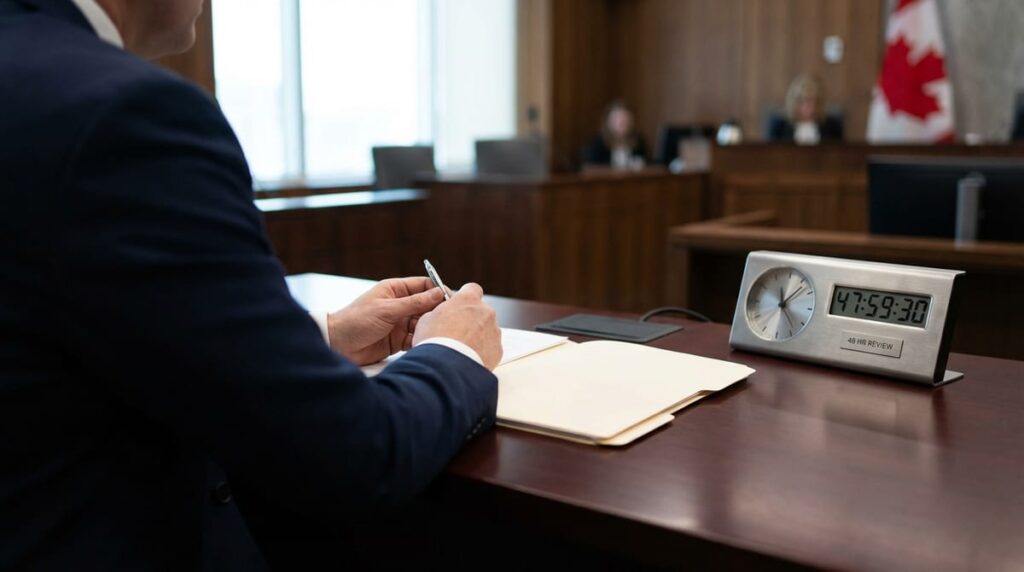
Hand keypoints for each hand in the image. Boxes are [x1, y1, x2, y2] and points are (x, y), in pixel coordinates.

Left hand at [327, 277, 443, 365]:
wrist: (337, 346)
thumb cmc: (356, 321)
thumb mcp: (387, 309)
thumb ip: (414, 303)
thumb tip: (439, 293)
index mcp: (395, 290)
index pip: (424, 286)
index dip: (438, 291)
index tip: (451, 299)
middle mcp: (400, 305)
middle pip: (427, 305)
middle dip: (438, 312)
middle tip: (452, 319)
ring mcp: (400, 323)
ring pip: (424, 323)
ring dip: (431, 328)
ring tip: (442, 333)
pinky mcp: (398, 340)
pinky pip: (416, 338)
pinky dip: (423, 341)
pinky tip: (430, 343)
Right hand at [413, 283, 502, 369]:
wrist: (447, 367)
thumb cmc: (435, 342)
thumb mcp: (427, 319)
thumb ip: (439, 311)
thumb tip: (440, 314)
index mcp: (468, 300)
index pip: (472, 288)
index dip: (465, 297)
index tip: (458, 305)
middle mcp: (485, 312)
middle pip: (480, 311)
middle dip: (471, 319)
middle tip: (456, 331)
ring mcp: (494, 331)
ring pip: (487, 330)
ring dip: (477, 336)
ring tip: (460, 348)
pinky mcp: (498, 349)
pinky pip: (491, 347)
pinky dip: (482, 351)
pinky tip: (468, 357)